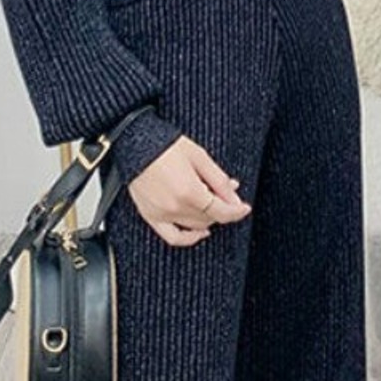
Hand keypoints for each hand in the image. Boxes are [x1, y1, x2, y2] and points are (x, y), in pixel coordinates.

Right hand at [127, 134, 251, 247]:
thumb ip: (219, 180)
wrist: (135, 143)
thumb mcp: (200, 157)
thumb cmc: (165, 145)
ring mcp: (161, 214)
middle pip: (210, 219)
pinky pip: (173, 237)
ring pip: (195, 227)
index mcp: (189, 191)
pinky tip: (199, 231)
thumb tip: (235, 198)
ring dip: (208, 218)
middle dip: (222, 209)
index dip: (237, 211)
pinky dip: (189, 238)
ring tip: (210, 202)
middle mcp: (175, 207)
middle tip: (226, 195)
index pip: (221, 211)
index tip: (244, 208)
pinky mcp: (150, 216)